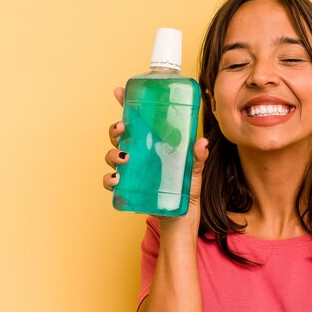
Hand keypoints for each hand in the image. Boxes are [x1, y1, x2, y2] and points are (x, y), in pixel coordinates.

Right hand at [102, 87, 209, 224]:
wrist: (181, 219)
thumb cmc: (186, 189)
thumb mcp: (194, 170)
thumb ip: (197, 157)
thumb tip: (202, 143)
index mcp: (153, 143)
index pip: (137, 119)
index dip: (125, 104)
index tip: (119, 91)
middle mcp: (139, 154)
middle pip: (120, 135)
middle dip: (115, 129)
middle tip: (122, 128)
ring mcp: (132, 171)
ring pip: (112, 155)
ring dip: (112, 153)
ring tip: (124, 158)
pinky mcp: (128, 189)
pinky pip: (111, 182)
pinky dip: (109, 179)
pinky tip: (116, 178)